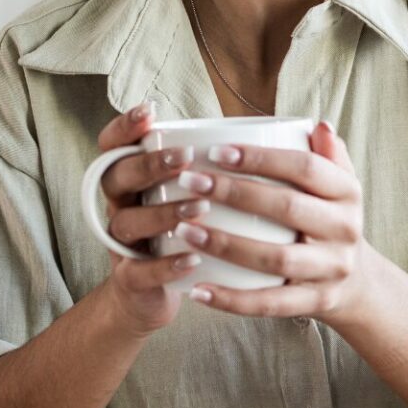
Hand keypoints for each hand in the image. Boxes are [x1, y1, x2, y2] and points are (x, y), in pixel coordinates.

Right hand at [94, 102, 211, 336]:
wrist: (155, 295)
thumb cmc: (185, 233)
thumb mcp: (193, 195)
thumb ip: (222, 163)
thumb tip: (293, 131)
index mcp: (133, 179)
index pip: (114, 145)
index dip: (125, 127)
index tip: (151, 112)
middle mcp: (122, 206)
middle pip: (116, 176)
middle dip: (149, 164)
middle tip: (185, 158)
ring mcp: (122, 243)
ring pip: (127, 222)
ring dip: (162, 213)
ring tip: (199, 207)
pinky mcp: (130, 280)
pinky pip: (139, 271)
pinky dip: (165, 266)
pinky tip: (193, 259)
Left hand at [178, 120, 376, 324]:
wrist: (357, 283)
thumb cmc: (329, 220)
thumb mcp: (339, 185)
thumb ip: (327, 155)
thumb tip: (317, 126)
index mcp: (348, 192)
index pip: (306, 168)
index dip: (261, 158)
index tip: (215, 151)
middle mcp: (346, 229)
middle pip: (287, 208)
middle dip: (234, 193)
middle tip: (189, 182)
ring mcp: (332, 269)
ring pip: (275, 258)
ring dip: (225, 244)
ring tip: (184, 231)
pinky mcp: (316, 302)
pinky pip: (270, 303)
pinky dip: (232, 300)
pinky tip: (198, 290)